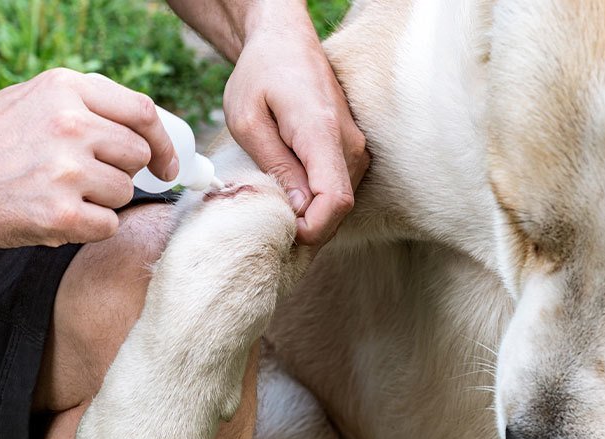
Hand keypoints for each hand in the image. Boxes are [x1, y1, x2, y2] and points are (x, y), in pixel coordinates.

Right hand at [0, 68, 176, 248]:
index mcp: (65, 89)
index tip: (168, 163)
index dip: (163, 142)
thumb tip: (145, 128)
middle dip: (123, 173)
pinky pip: (108, 225)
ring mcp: (66, 168)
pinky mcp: (62, 212)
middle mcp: (69, 124)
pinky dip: (89, 227)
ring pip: (125, 192)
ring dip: (102, 200)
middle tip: (87, 178)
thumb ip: (85, 106)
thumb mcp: (32, 103)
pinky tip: (57, 215)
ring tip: (59, 192)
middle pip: (138, 156)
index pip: (142, 112)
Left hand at [223, 1, 368, 246]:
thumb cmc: (261, 74)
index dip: (312, 227)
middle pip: (339, 207)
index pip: (334, 199)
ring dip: (312, 215)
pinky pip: (340, 189)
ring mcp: (356, 148)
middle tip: (270, 225)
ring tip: (277, 205)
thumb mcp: (248, 120)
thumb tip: (298, 208)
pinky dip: (317, 202)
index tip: (283, 230)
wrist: (286, 42)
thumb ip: (275, 165)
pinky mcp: (353, 151)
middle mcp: (349, 142)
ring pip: (340, 202)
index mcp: (322, 132)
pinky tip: (291, 195)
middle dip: (308, 227)